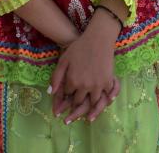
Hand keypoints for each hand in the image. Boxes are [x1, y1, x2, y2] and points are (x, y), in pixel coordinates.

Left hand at [49, 9, 120, 123]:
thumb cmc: (79, 48)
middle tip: (70, 118)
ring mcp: (97, 85)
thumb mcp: (63, 60)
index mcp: (72, 81)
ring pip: (92, 103)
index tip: (62, 104)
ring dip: (88, 110)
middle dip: (74, 110)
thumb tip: (50, 93)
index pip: (67, 96)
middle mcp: (84, 86)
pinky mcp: (108, 82)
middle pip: (78, 102)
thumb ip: (56, 77)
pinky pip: (106, 97)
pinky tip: (101, 105)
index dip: (64, 100)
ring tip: (86, 117)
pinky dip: (103, 102)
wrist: (98, 39)